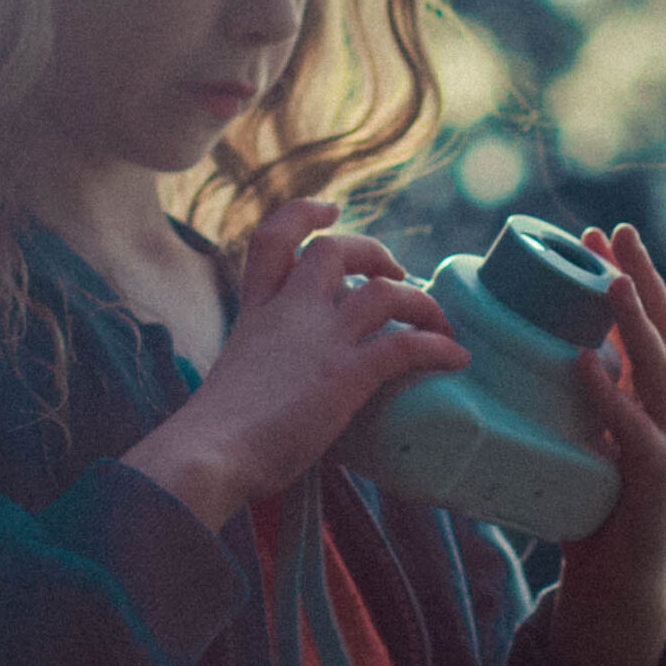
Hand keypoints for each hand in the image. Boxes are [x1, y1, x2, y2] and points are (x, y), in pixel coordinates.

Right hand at [123, 199, 468, 528]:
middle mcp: (288, 312)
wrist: (210, 454)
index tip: (329, 210)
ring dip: (420, 300)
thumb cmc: (213, 435)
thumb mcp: (234, 377)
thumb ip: (262, 366)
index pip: (272, 240)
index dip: (303, 215)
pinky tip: (455, 358)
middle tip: (396, 274)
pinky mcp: (347, 372)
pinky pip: (406, 344)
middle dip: (373, 252)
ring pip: (384, 291)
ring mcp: (320, 338)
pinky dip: (437, 346)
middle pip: (335, 250)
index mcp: (255, 312)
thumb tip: (276, 393)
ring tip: (437, 320)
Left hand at [550, 223, 665, 665]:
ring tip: (609, 283)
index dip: (627, 275)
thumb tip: (475, 359)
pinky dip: (612, 399)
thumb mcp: (566, 444)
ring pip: (659, 371)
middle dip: (638, 279)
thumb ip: (546, 406)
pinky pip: (636, 434)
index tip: (598, 233)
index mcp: (647, 400)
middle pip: (662, 332)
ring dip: (635, 323)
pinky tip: (592, 367)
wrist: (615, 592)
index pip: (645, 324)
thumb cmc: (586, 513)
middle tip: (613, 234)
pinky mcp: (655, 484)